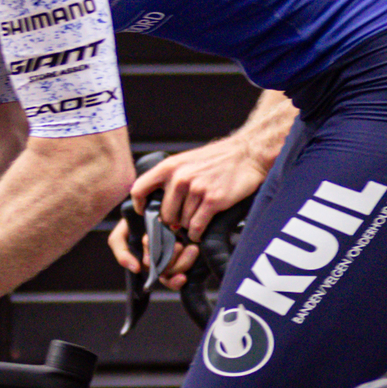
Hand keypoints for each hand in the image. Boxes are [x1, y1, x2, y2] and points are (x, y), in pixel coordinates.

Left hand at [112, 135, 270, 288]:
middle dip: (174, 221)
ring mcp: (196, 189)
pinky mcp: (213, 200)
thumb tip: (161, 206)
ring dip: (190, 225)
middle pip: (165, 214)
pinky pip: (197, 227)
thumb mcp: (187, 161)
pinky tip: (201, 230)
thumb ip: (171, 179)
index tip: (146, 213)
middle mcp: (180, 178)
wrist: (247, 154)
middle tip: (184, 218)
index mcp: (169, 167)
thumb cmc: (218, 159)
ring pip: (183, 222)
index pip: (139, 189)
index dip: (140, 206)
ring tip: (199, 216)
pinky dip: (198, 233)